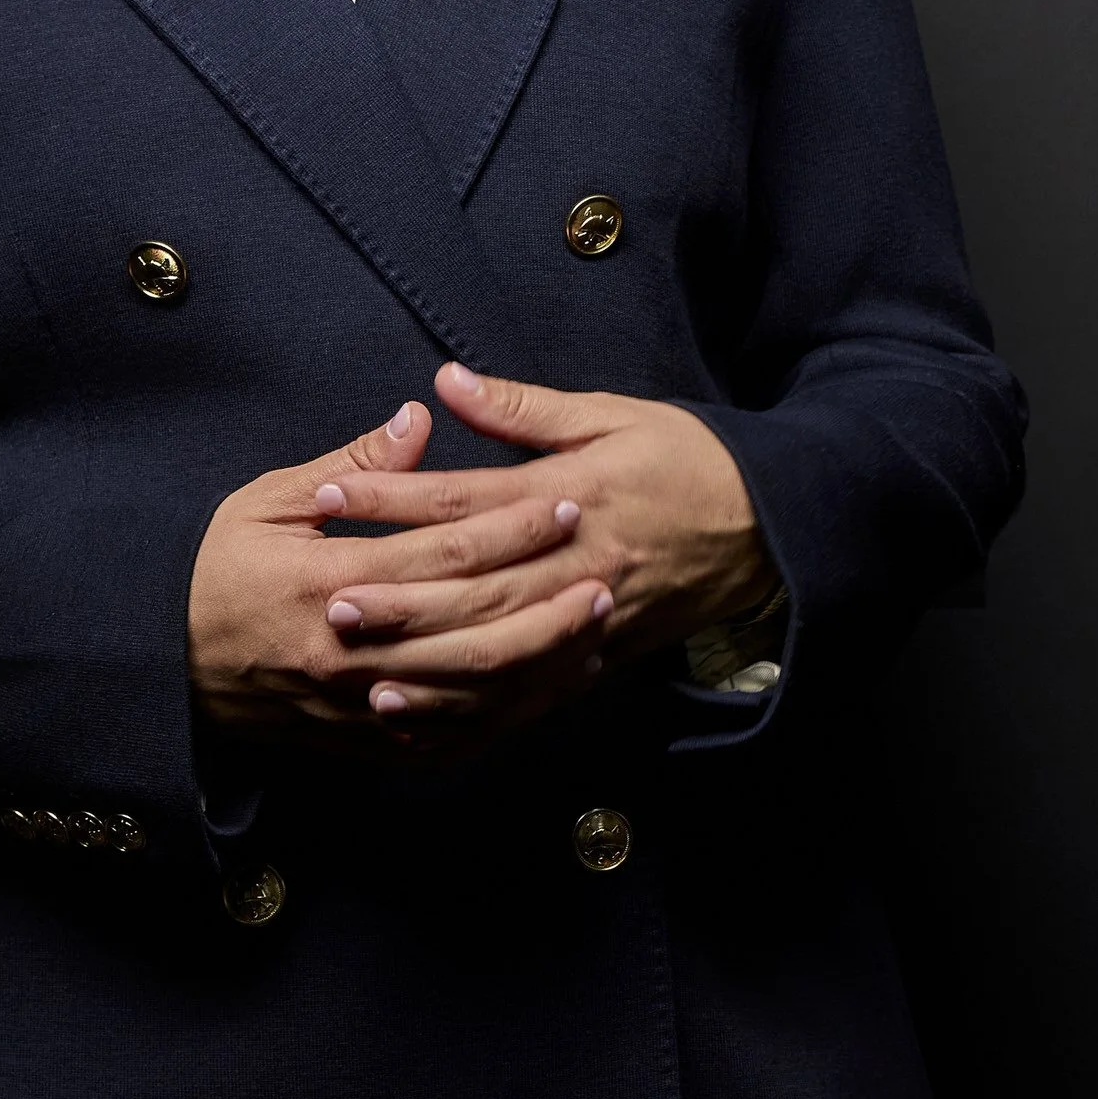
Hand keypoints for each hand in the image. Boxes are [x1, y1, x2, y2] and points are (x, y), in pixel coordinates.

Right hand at [187, 398, 610, 747]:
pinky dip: (507, 715)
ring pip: (475, 690)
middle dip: (543, 589)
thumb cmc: (216, 571)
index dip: (508, 528)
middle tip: (600, 556)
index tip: (558, 500)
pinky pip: (453, 737)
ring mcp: (362, 708)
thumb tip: (418, 420)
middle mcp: (351, 654)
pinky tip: (547, 687)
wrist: (167, 666)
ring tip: (594, 622)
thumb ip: (352, 467)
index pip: (441, 555)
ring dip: (542, 657)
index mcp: (325, 583)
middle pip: (472, 626)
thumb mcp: (266, 500)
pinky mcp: (368, 744)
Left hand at [319, 361, 774, 727]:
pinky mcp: (601, 658)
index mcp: (571, 494)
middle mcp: (575, 564)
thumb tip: (446, 381)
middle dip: (398, 596)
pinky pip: (533, 695)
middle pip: (474, 587)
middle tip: (328, 601)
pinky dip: (479, 712)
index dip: (391, 497)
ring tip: (365, 669)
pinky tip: (432, 717)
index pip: (462, 498)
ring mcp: (589, 620)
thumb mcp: (610, 415)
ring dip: (430, 665)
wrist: (770, 526)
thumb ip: (524, 408)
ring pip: (500, 652)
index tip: (327, 492)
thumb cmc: (685, 459)